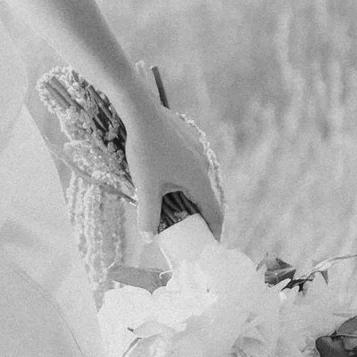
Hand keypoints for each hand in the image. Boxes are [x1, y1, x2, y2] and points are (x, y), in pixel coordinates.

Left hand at [122, 80, 222, 236]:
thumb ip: (148, 215)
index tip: (211, 244)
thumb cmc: (145, 150)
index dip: (214, 231)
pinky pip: (191, 168)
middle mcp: (204, 167)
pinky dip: (184, 182)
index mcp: (199, 181)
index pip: (214, 213)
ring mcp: (198, 153)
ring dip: (190, 198)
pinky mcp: (189, 142)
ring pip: (198, 182)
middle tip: (189, 231)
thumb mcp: (144, 187)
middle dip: (199, 217)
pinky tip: (167, 182)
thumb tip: (149, 239)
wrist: (141, 112)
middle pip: (207, 199)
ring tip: (176, 209)